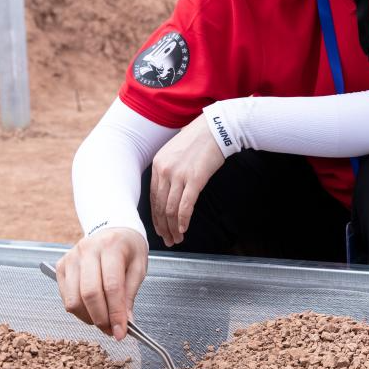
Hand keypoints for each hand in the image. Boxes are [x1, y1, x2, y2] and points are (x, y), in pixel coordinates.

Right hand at [55, 228, 147, 338]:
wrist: (112, 231)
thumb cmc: (128, 249)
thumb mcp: (138, 268)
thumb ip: (130, 294)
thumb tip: (125, 322)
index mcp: (111, 246)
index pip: (111, 286)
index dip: (116, 313)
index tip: (122, 332)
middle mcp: (87, 249)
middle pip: (89, 294)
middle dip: (101, 319)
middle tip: (112, 331)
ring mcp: (71, 258)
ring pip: (74, 300)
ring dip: (89, 318)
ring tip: (103, 320)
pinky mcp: (61, 267)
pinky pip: (66, 298)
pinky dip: (79, 311)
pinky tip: (92, 309)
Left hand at [150, 114, 224, 246]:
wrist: (216, 128)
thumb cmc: (199, 140)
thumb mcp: (175, 152)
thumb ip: (169, 170)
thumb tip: (169, 191)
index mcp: (158, 165)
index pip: (152, 198)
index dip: (156, 217)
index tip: (159, 228)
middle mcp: (164, 171)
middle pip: (160, 206)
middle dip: (162, 227)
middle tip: (167, 240)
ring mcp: (179, 175)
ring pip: (170, 209)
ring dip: (173, 227)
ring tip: (177, 238)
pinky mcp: (195, 179)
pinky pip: (185, 206)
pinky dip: (183, 221)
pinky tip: (184, 229)